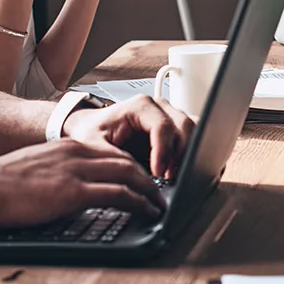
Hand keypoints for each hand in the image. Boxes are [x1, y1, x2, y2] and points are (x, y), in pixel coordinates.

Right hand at [0, 140, 162, 226]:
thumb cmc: (0, 186)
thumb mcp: (35, 170)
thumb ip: (58, 173)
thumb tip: (70, 189)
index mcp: (66, 146)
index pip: (110, 151)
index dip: (131, 165)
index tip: (142, 178)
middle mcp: (76, 152)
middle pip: (125, 160)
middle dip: (147, 176)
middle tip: (158, 191)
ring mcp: (76, 170)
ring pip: (129, 173)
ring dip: (149, 190)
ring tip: (159, 203)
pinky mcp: (73, 191)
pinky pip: (118, 194)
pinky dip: (139, 202)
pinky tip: (148, 211)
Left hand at [63, 95, 194, 178]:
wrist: (91, 127)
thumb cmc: (92, 132)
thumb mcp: (95, 147)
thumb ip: (116, 159)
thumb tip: (136, 177)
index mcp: (140, 106)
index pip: (163, 127)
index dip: (164, 152)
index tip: (159, 173)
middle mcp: (159, 106)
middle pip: (185, 126)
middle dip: (180, 154)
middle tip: (168, 177)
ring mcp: (169, 114)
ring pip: (193, 129)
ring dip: (187, 152)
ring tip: (171, 174)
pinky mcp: (174, 125)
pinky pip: (192, 134)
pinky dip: (189, 151)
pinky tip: (175, 167)